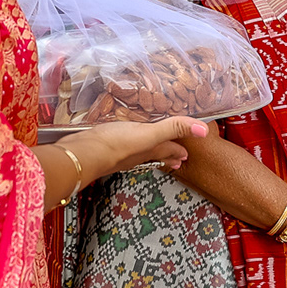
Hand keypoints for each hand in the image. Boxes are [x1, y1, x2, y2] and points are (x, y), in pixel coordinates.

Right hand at [62, 116, 213, 179]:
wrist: (83, 154)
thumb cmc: (116, 144)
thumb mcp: (148, 133)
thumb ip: (174, 128)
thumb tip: (203, 130)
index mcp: (150, 150)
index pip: (169, 151)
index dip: (179, 151)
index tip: (186, 154)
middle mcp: (138, 155)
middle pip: (156, 155)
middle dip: (167, 156)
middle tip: (175, 159)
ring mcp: (121, 155)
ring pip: (140, 154)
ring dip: (148, 153)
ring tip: (151, 152)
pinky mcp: (105, 150)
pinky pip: (122, 149)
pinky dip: (128, 147)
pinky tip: (121, 142)